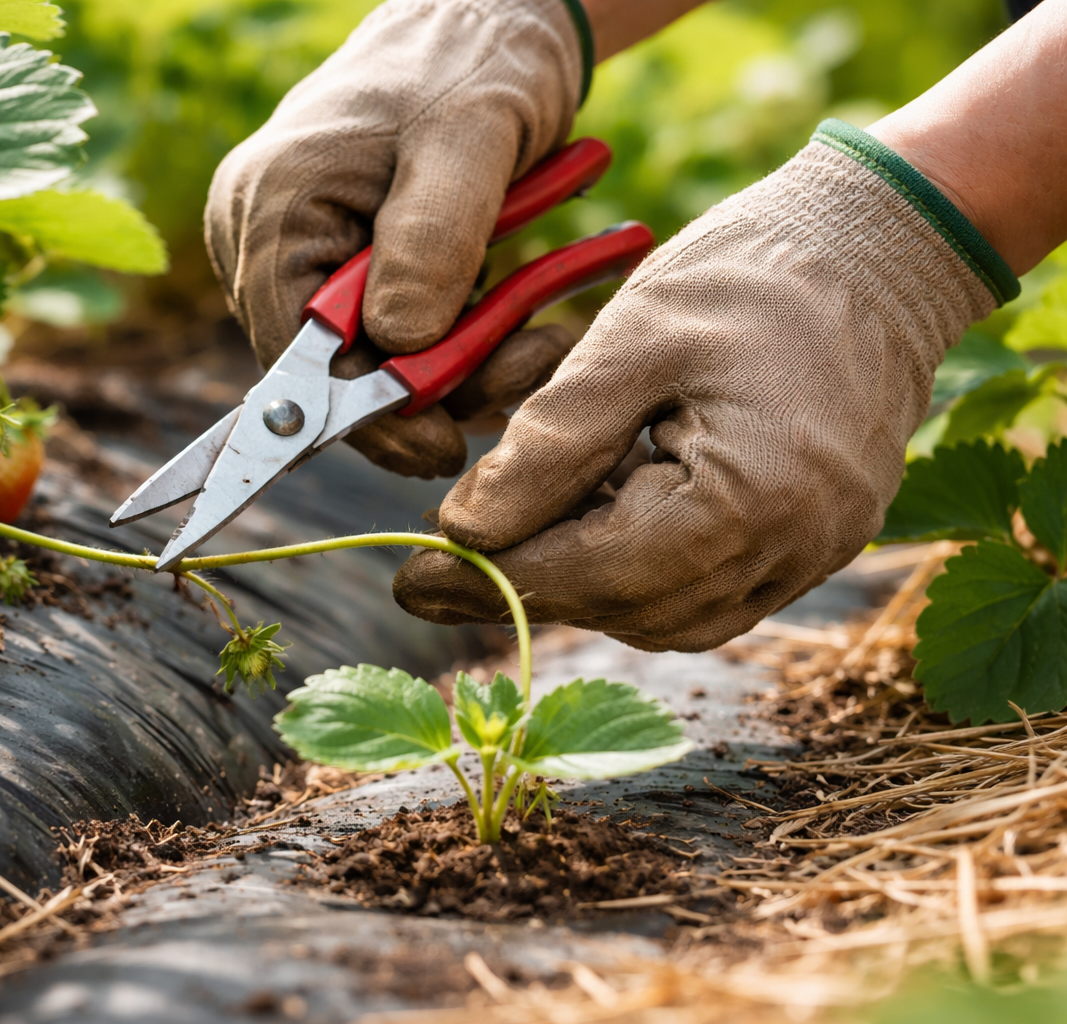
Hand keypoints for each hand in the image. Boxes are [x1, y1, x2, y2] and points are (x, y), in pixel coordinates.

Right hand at [204, 0, 588, 477]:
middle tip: (526, 360)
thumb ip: (432, 239)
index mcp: (270, 207)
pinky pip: (400, 339)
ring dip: (465, 367)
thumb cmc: (475, 59)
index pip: (289, 350)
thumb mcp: (468, 140)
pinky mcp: (352, 269)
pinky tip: (527, 316)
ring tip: (541, 333)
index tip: (439, 448)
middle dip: (433, 384)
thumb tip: (398, 345)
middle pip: (334, 368)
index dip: (358, 413)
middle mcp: (269, 240)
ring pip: (376, 364)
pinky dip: (467, 344)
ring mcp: (308, 256)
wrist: (496, 19)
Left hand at [394, 122, 1011, 649]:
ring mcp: (814, 552)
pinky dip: (633, 569)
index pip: (595, 573)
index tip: (413, 576)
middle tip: (442, 562)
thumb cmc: (754, 271)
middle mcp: (794, 548)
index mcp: (753, 497)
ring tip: (512, 532)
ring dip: (579, 583)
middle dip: (528, 586)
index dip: (493, 578)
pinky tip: (587, 518)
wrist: (882, 241)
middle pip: (628, 610)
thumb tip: (466, 528)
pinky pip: (707, 590)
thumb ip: (547, 443)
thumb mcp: (631, 340)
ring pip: (664, 615)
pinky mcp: (814, 539)